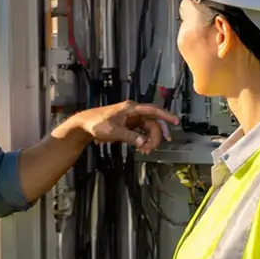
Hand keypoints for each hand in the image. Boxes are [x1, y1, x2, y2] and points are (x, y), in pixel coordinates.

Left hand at [64, 100, 179, 154]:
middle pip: (152, 122)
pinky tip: (143, 148)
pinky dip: (144, 140)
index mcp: (130, 108)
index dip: (165, 115)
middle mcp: (133, 112)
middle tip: (154, 147)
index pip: (152, 110)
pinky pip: (141, 132)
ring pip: (148, 128)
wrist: (84, 124)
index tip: (175, 121)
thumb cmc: (96, 123)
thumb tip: (143, 143)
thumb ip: (129, 137)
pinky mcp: (128, 125)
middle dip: (156, 135)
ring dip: (150, 139)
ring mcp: (131, 119)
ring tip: (147, 150)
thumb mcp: (113, 131)